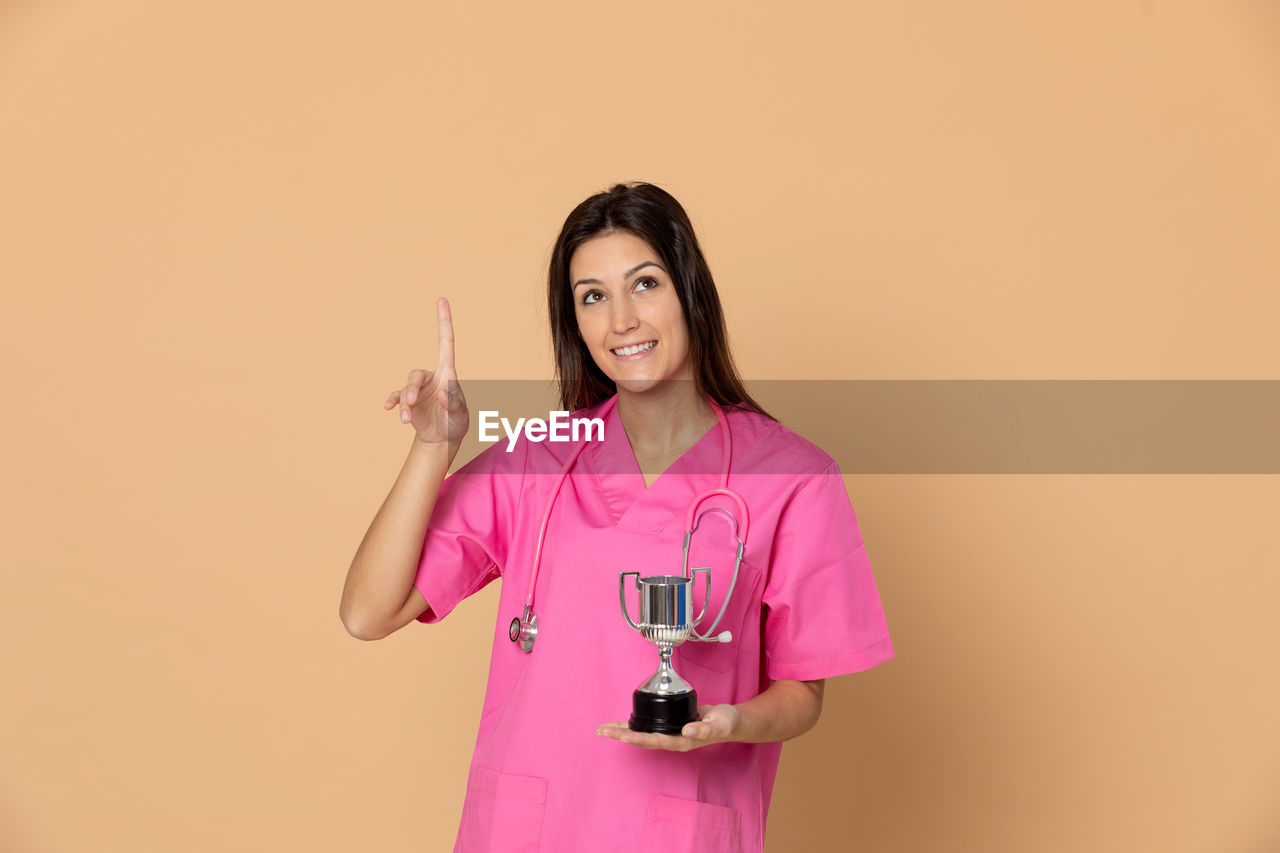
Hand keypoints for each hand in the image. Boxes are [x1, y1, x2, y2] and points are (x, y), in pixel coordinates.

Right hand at [384, 297, 468, 462]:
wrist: (443, 439)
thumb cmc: (456, 424)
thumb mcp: (461, 416)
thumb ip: (456, 404)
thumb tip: (444, 393)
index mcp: (448, 374)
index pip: (446, 343)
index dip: (444, 321)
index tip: (442, 299)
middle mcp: (431, 378)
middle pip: (416, 374)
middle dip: (412, 387)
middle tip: (411, 402)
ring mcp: (418, 389)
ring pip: (406, 387)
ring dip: (404, 402)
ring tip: (406, 419)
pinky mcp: (408, 402)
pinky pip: (396, 396)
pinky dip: (393, 402)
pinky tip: (389, 409)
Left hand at [595, 704, 739, 751]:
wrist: (730, 722)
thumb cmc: (726, 722)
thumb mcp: (719, 723)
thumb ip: (705, 727)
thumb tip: (688, 729)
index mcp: (682, 740)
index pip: (655, 740)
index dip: (637, 738)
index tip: (621, 735)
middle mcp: (672, 740)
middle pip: (642, 740)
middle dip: (621, 735)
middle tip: (601, 731)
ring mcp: (670, 734)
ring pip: (642, 735)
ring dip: (622, 732)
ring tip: (604, 729)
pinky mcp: (669, 726)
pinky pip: (648, 727)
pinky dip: (634, 725)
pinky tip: (623, 724)